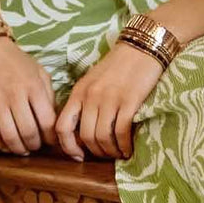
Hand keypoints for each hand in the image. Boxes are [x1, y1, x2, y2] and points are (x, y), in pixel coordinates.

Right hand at [0, 36, 59, 155]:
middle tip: (35, 147)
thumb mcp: (38, 71)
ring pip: (9, 136)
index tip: (50, 141)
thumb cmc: (15, 60)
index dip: (51, 137)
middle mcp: (15, 94)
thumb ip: (48, 95)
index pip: (47, 122)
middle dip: (34, 145)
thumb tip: (53, 121)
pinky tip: (3, 145)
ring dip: (17, 148)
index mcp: (34, 86)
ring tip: (21, 149)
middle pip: (29, 133)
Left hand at [55, 40, 164, 161]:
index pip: (62, 126)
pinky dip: (124, 146)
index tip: (78, 155)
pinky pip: (121, 132)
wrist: (142, 47)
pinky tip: (128, 149)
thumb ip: (84, 101)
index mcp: (78, 92)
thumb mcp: (93, 80)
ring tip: (118, 154)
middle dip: (95, 152)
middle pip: (85, 136)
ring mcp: (109, 99)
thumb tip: (81, 131)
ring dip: (110, 151)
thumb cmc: (118, 65)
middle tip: (105, 155)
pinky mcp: (129, 101)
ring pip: (102, 137)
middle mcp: (91, 97)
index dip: (67, 146)